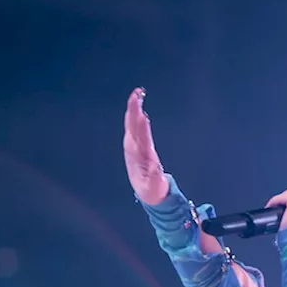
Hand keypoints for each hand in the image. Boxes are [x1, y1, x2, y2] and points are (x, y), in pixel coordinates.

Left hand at [123, 87, 168, 205]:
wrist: (146, 192)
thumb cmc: (151, 190)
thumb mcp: (155, 187)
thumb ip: (156, 178)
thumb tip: (156, 167)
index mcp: (140, 158)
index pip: (141, 140)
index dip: (142, 128)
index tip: (143, 116)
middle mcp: (134, 149)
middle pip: (132, 126)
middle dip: (134, 110)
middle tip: (137, 94)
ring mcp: (133, 145)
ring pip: (131, 123)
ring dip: (133, 108)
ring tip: (137, 93)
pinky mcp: (136, 143)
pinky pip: (133, 125)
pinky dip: (134, 113)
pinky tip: (137, 104)